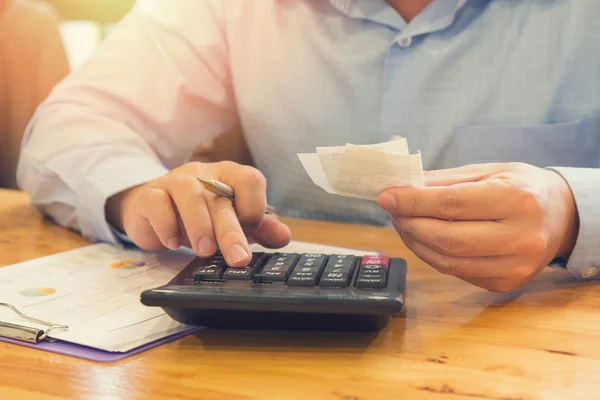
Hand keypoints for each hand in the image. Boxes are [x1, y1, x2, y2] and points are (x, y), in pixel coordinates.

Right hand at [106, 161, 291, 266]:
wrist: (152, 210)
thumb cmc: (199, 216)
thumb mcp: (232, 221)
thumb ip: (259, 228)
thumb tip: (284, 237)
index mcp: (229, 176)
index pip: (250, 179)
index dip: (255, 207)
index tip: (251, 232)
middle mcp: (203, 174)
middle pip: (220, 197)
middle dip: (231, 230)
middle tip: (238, 258)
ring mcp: (174, 182)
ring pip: (188, 193)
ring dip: (199, 225)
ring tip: (204, 251)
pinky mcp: (149, 196)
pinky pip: (157, 202)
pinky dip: (166, 224)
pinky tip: (173, 243)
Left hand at [377, 163, 578, 291]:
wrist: (562, 217)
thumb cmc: (522, 188)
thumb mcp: (489, 171)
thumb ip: (445, 181)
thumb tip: (403, 187)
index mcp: (516, 199)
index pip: (452, 205)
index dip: (413, 202)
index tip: (386, 197)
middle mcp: (519, 236)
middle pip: (446, 238)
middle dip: (409, 224)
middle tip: (391, 210)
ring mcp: (515, 266)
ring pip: (447, 261)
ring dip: (415, 243)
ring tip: (402, 223)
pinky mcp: (506, 284)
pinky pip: (456, 272)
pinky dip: (432, 256)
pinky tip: (423, 239)